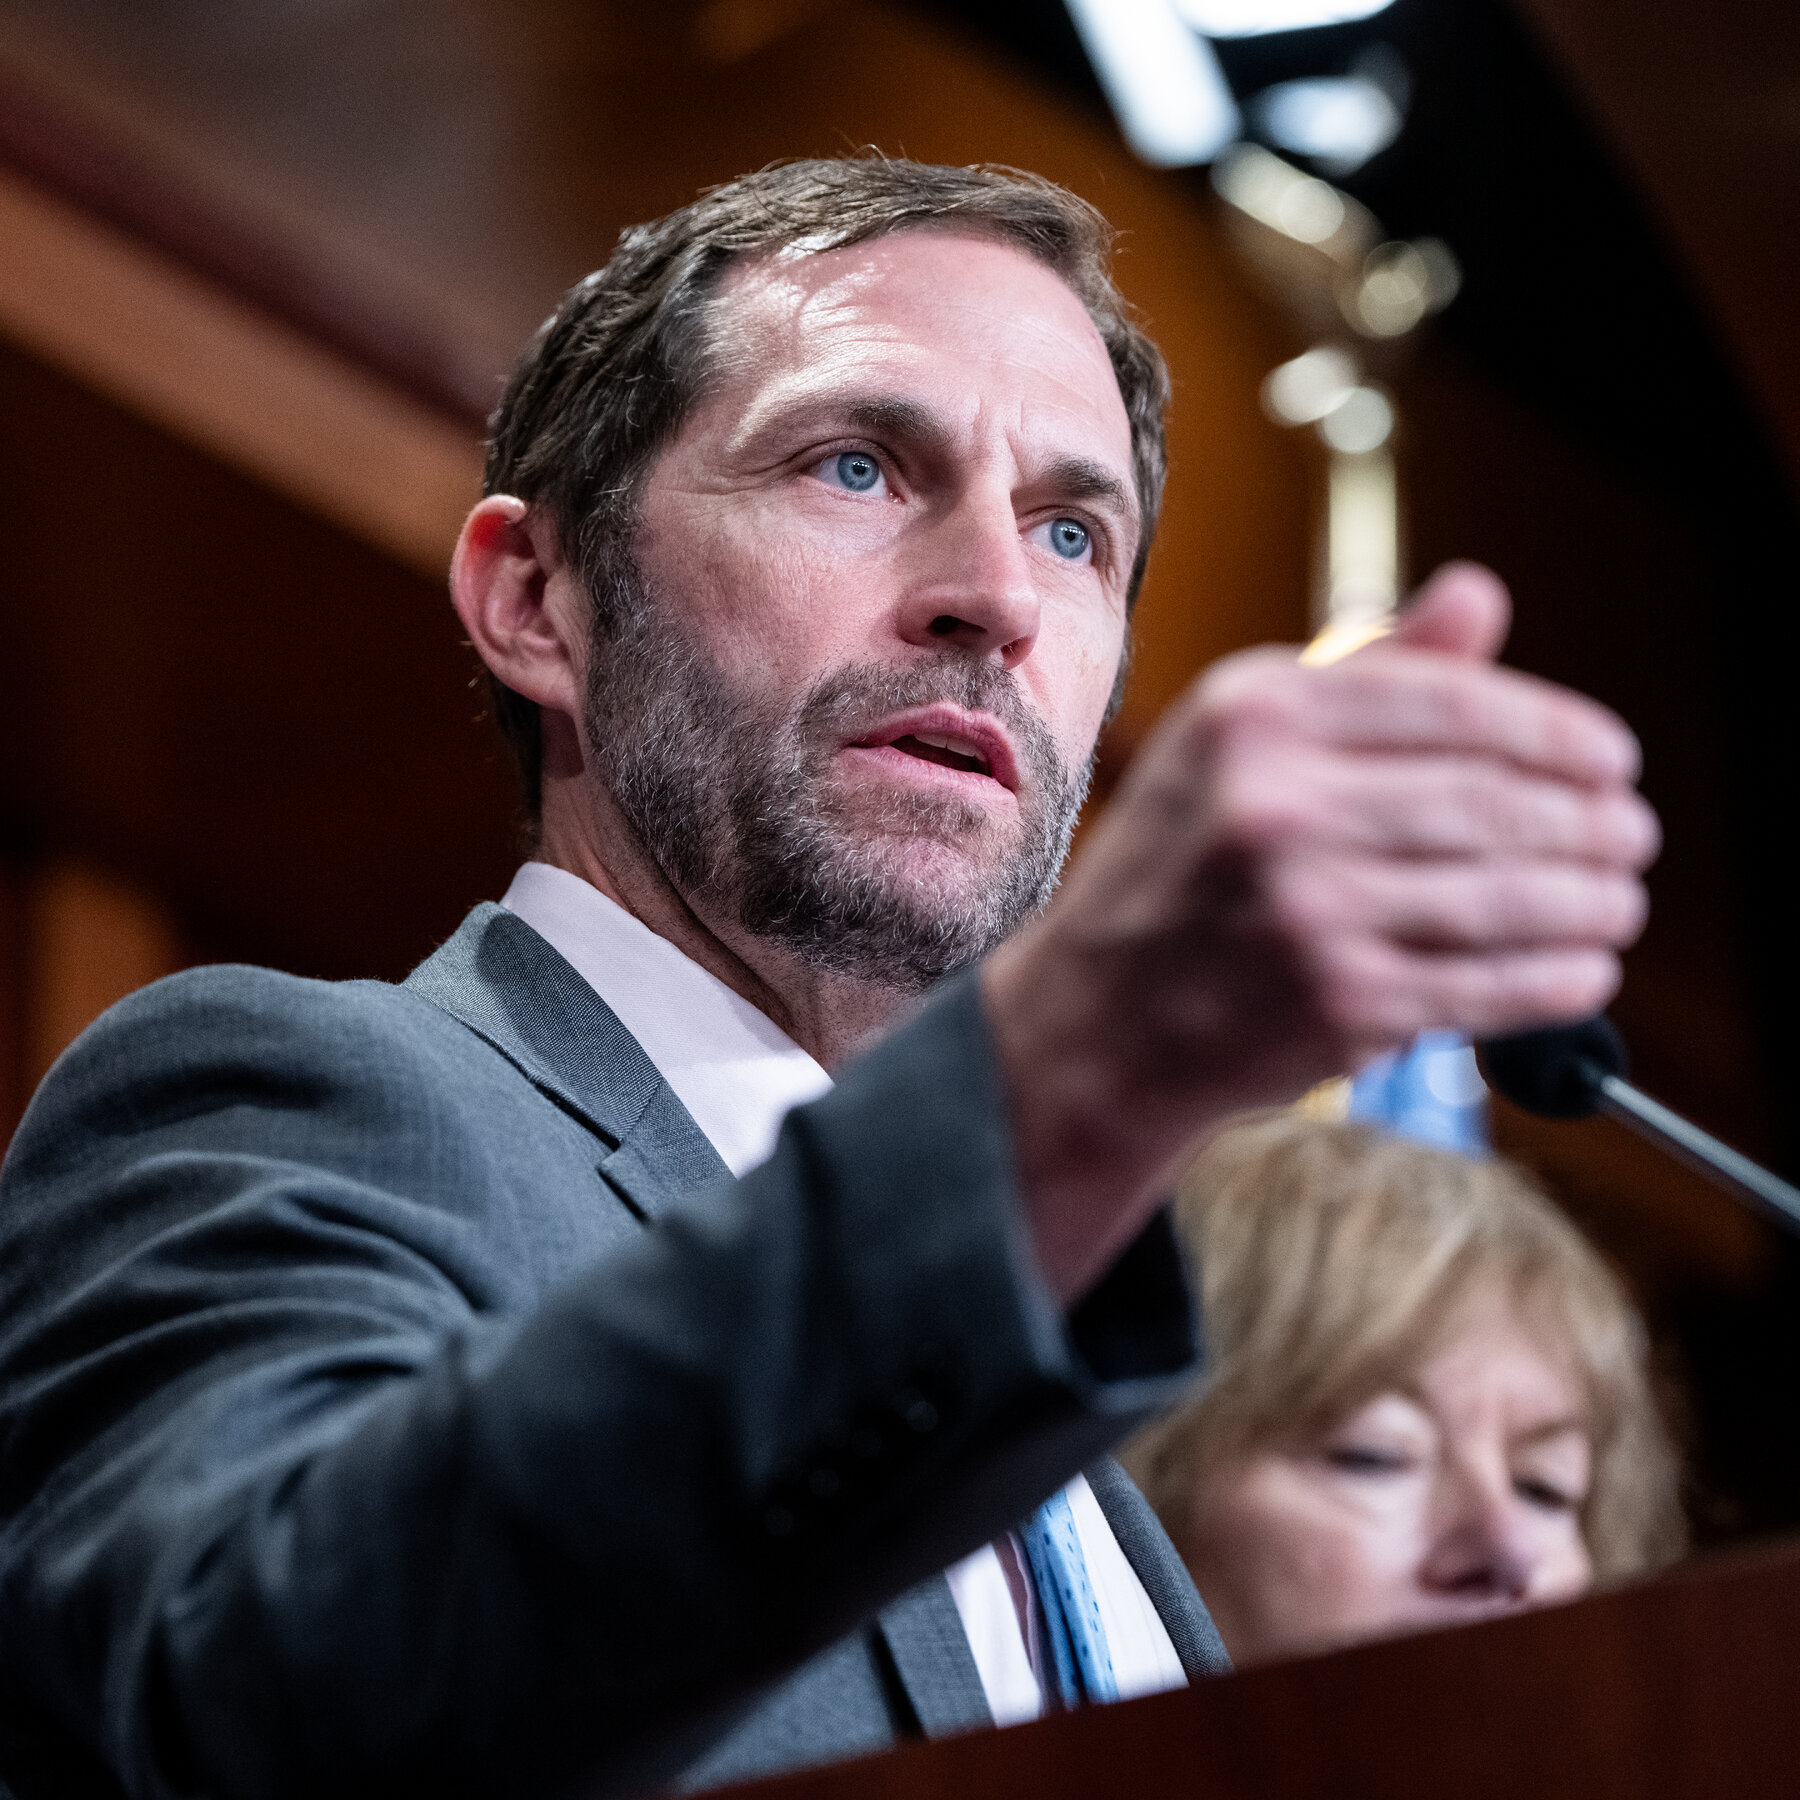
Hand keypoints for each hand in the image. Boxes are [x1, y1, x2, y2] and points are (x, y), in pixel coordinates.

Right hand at [983, 562, 1658, 1300]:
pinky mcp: (1339, 999)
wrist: (1096, 1018)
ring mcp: (1309, 905)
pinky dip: (1559, 980)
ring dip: (1594, 902)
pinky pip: (1491, 982)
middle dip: (1593, 823)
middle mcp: (1278, 800)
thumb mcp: (1239, 744)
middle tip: (1631, 837)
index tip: (1611, 760)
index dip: (1560, 733)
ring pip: (1511, 893)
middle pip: (1496, 800)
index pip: (1455, 703)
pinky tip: (1584, 973)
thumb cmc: (1177, 870)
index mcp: (1255, 712)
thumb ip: (1364, 672)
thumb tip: (1479, 594)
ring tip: (1619, 903)